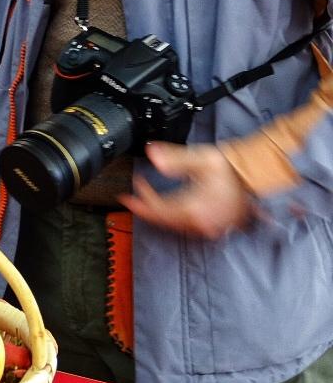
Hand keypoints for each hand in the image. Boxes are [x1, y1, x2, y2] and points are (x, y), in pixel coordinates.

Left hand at [122, 142, 253, 238]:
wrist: (253, 178)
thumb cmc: (230, 169)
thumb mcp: (201, 158)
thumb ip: (174, 158)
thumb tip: (152, 154)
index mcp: (195, 208)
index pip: (158, 209)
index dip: (141, 198)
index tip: (132, 187)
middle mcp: (201, 223)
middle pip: (163, 221)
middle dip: (144, 208)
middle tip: (130, 198)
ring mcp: (208, 228)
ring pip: (173, 225)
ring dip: (158, 214)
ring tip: (145, 200)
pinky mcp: (213, 227)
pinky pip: (185, 227)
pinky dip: (171, 218)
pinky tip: (166, 209)